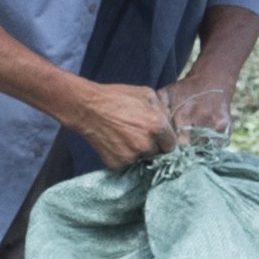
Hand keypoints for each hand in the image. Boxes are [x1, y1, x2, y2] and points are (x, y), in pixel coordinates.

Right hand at [60, 81, 181, 169]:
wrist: (87, 108)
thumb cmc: (116, 97)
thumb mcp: (146, 94)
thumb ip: (161, 110)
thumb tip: (167, 121)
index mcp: (157, 126)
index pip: (171, 145)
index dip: (164, 140)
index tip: (158, 137)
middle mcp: (146, 144)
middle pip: (157, 153)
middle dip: (152, 145)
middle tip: (138, 134)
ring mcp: (131, 156)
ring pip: (142, 159)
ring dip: (138, 152)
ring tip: (125, 137)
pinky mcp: (118, 164)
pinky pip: (127, 163)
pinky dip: (124, 155)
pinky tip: (116, 142)